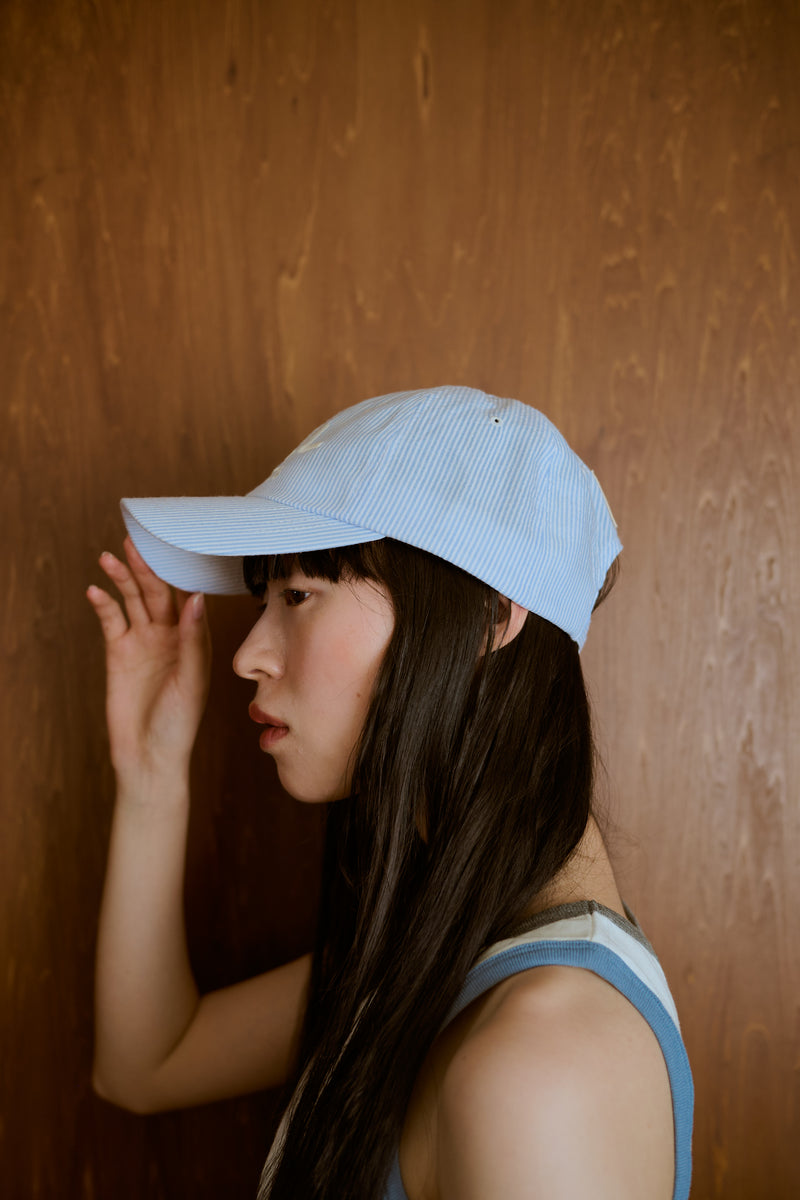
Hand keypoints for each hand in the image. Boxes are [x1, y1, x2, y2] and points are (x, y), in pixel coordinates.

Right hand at [87, 537, 210, 781]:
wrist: (149, 756)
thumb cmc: (180, 723)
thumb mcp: (193, 680)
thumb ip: (193, 639)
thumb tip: (196, 598)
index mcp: (194, 638)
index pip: (188, 596)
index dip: (182, 572)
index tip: (177, 545)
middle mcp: (169, 635)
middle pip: (157, 592)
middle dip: (147, 567)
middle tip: (135, 542)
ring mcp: (143, 642)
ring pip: (133, 601)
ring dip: (122, 579)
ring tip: (110, 557)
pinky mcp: (118, 653)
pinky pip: (111, 621)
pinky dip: (103, 605)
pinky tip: (96, 591)